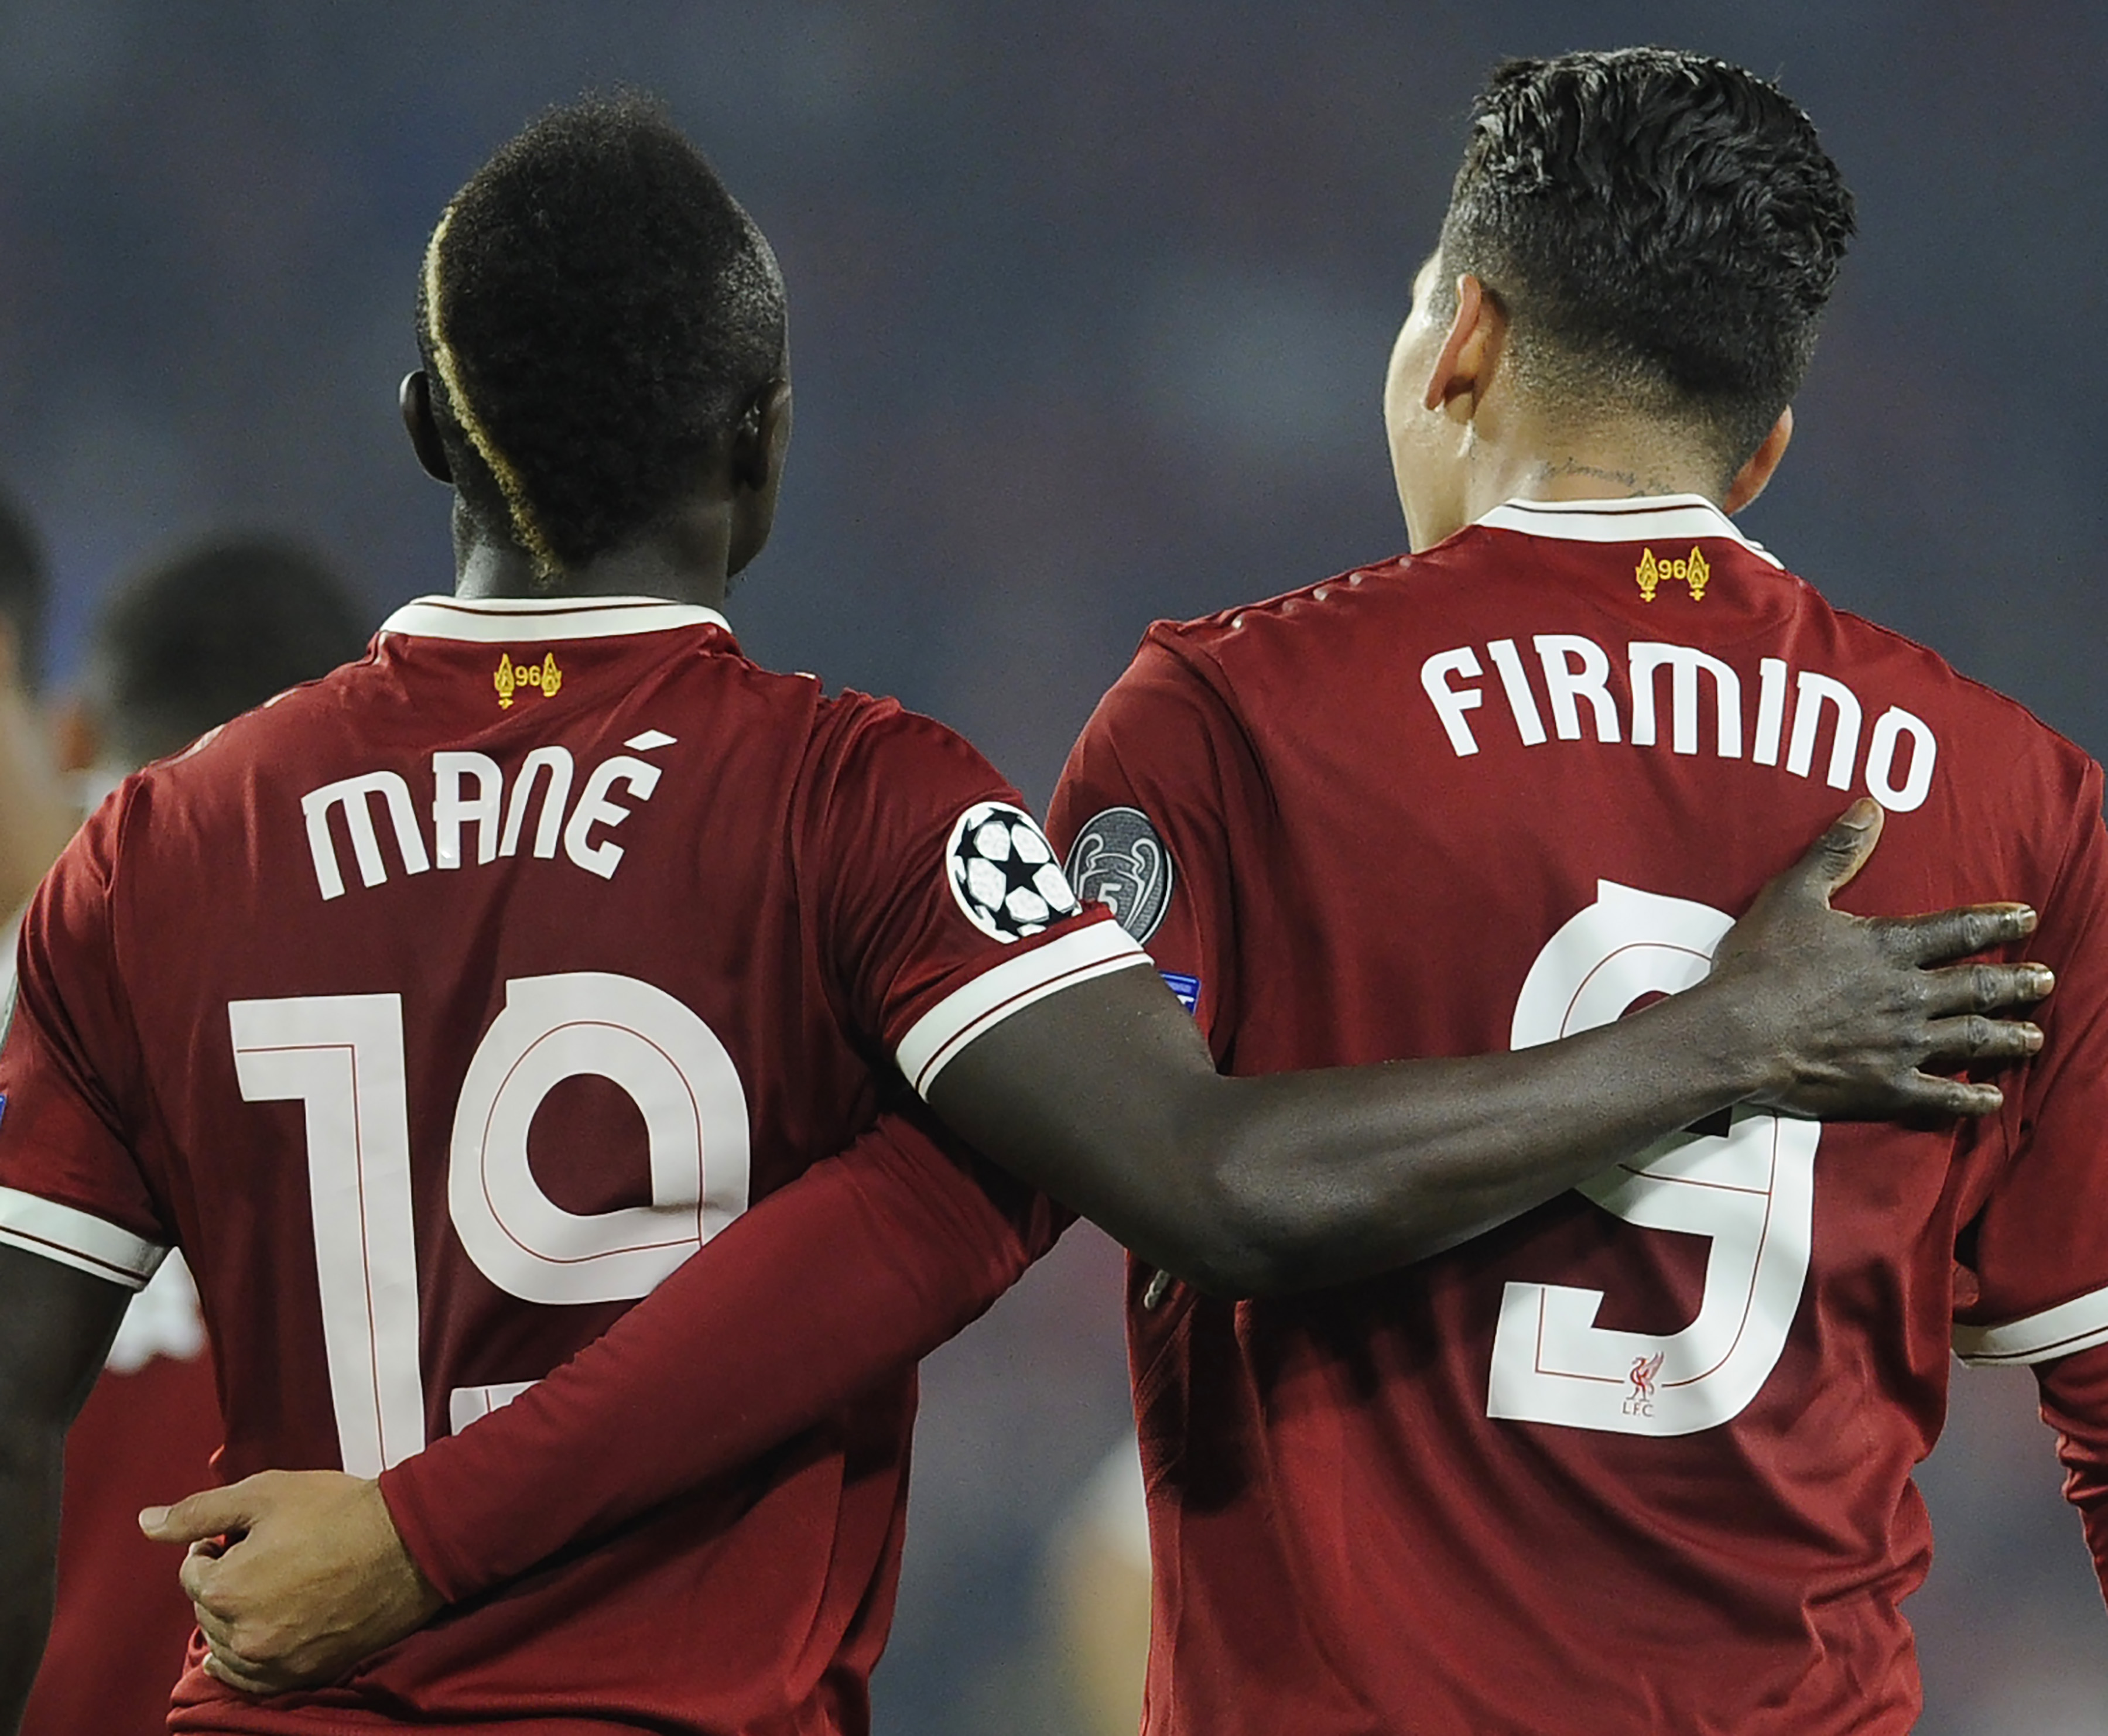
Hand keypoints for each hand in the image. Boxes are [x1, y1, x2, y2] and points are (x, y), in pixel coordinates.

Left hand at [139, 1470, 442, 1694]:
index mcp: (225, 1588)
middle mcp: (240, 1634)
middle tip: (261, 1556)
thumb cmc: (336, 1510)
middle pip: (207, 1609)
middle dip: (225, 1581)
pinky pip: (252, 1680)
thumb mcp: (265, 1493)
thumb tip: (144, 1523)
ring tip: (268, 1588)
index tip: (241, 1534)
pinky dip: (246, 1660)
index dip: (213, 1546)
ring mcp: (272, 1661)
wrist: (409, 1544)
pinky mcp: (301, 1675)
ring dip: (235, 1618)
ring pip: (226, 1645)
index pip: (192, 1572)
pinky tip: (256, 1638)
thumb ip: (199, 1511)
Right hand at [1707, 798, 2051, 1118]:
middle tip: (2046, 979)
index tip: (2028, 919)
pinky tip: (1992, 1099)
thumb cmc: (1759, 963)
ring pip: (1972, 1039)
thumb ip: (1835, 852)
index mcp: (1889, 947)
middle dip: (2018, 982)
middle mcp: (1908, 995)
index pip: (1958, 930)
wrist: (1737, 1033)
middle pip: (1977, 986)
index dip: (1997, 923)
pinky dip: (1972, 1099)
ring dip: (2009, 1037)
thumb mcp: (1792, 894)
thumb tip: (1870, 809)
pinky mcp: (1885, 1086)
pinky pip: (1942, 1096)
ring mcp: (1901, 1044)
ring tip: (2034, 1037)